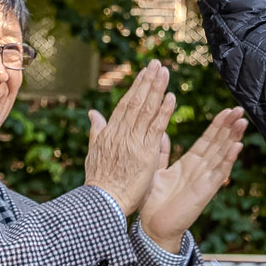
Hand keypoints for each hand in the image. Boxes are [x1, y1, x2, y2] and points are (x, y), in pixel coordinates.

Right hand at [83, 62, 175, 215]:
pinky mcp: (146, 153)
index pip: (125, 104)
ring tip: (165, 72)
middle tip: (157, 64)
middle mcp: (121, 133)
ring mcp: (133, 141)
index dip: (136, 87)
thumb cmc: (99, 182)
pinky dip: (164, 111)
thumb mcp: (93, 152)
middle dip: (147, 81)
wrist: (103, 202)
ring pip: (146, 110)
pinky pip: (156, 128)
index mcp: (110, 132)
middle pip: (136, 102)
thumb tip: (93, 113)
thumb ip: (96, 131)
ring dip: (156, 89)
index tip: (145, 72)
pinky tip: (171, 97)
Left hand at [138, 106, 249, 254]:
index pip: (207, 140)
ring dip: (232, 138)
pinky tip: (236, 147)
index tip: (227, 110)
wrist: (152, 227)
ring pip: (221, 155)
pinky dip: (227, 160)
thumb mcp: (156, 171)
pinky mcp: (205, 191)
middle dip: (229, 127)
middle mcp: (200, 170)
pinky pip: (218, 173)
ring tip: (242, 122)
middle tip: (240, 109)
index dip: (217, 125)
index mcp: (189, 164)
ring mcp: (204, 180)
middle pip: (218, 144)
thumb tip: (163, 132)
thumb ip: (162, 152)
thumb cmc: (153, 202)